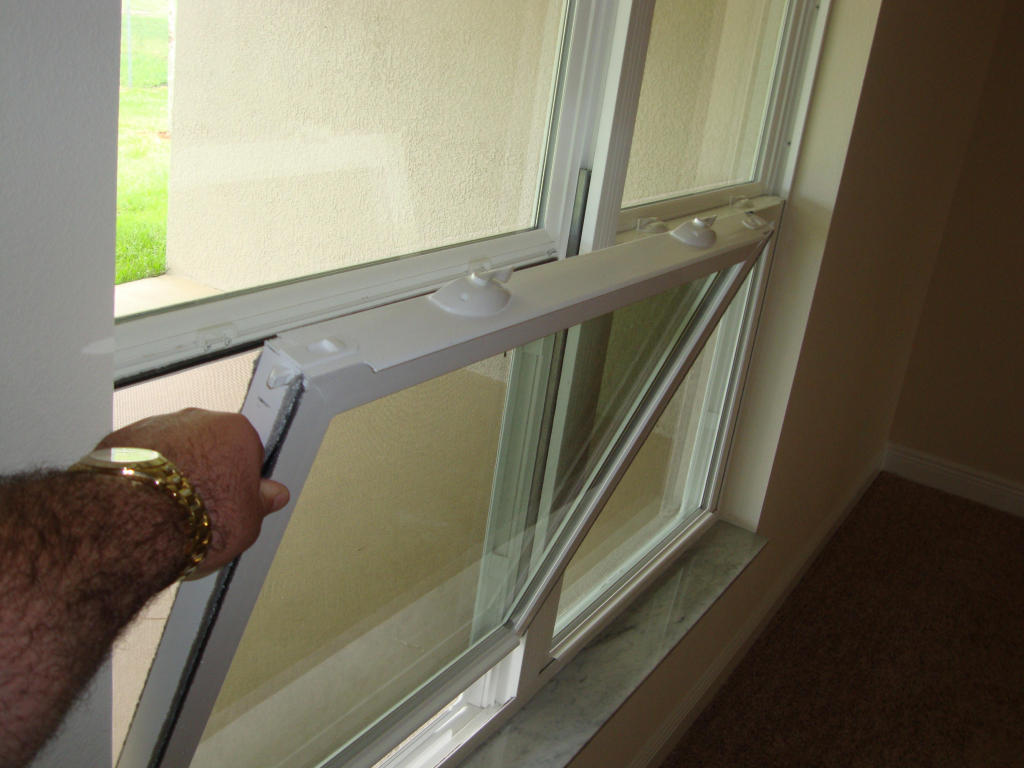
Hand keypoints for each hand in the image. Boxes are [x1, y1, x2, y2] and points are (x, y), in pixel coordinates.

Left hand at [95, 408, 289, 576]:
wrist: (135, 523)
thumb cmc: (196, 518)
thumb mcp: (248, 522)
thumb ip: (261, 503)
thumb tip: (272, 495)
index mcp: (237, 431)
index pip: (248, 449)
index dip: (242, 477)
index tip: (236, 496)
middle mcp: (197, 420)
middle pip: (209, 444)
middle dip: (206, 471)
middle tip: (203, 508)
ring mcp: (157, 426)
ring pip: (172, 449)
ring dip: (172, 472)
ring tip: (169, 511)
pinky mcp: (122, 439)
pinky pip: (139, 457)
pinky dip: (140, 476)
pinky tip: (142, 504)